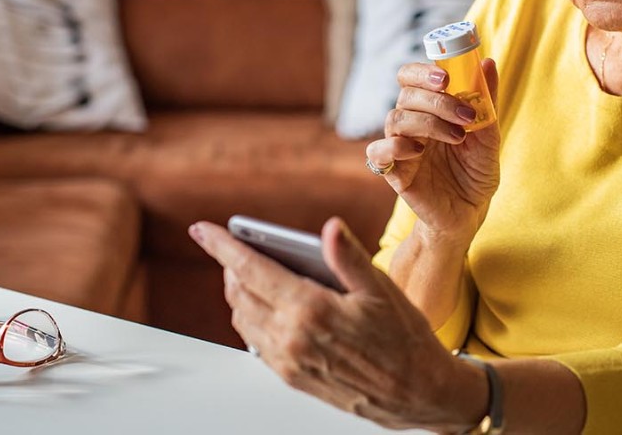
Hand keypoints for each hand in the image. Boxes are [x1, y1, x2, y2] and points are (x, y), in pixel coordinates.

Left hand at [189, 219, 486, 431]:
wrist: (418, 392)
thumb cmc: (404, 339)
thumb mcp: (381, 289)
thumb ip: (348, 257)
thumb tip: (330, 228)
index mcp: (311, 310)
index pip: (251, 270)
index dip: (223, 246)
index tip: (203, 231)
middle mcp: (293, 339)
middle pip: (240, 294)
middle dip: (231, 266)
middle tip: (236, 247)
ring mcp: (290, 362)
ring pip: (244, 320)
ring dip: (239, 294)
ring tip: (251, 273)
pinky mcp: (293, 378)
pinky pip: (257, 343)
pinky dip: (253, 319)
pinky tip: (270, 308)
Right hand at [366, 59, 500, 243]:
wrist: (470, 213)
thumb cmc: (476, 173)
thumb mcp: (489, 135)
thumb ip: (486, 101)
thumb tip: (487, 63)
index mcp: (429, 110)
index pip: (410, 78)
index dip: (422, 71)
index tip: (447, 78)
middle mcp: (411, 125)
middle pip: (406, 95)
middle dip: (437, 100)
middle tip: (465, 115)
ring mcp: (400, 147)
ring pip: (394, 118)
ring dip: (428, 123)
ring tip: (458, 138)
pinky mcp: (394, 173)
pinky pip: (378, 152)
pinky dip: (396, 147)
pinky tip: (420, 153)